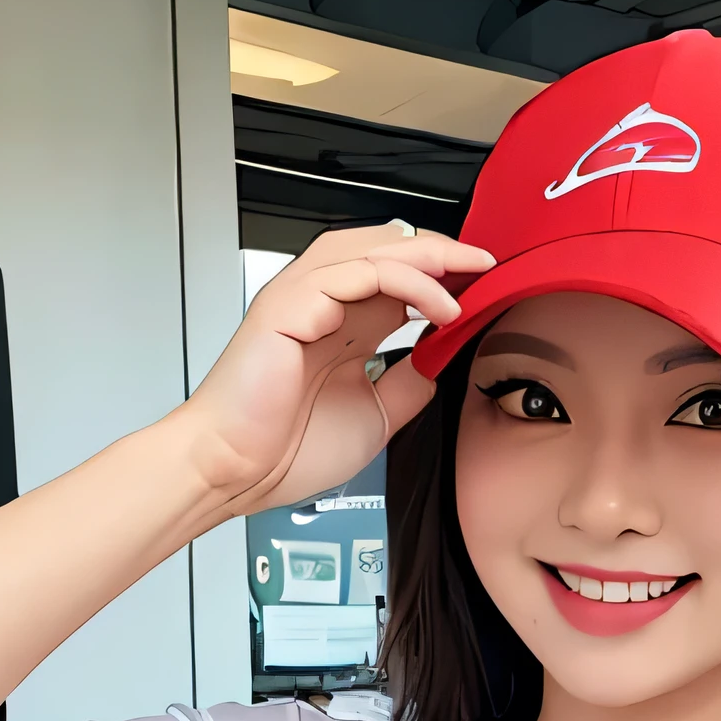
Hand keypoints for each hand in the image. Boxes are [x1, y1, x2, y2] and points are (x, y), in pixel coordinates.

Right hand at [175, 222, 493, 515]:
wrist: (235, 473)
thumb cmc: (284, 449)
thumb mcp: (376, 415)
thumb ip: (408, 384)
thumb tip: (441, 362)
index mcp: (340, 324)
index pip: (399, 276)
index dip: (444, 275)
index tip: (485, 288)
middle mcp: (322, 304)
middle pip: (388, 248)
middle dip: (442, 252)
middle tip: (485, 266)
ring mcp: (302, 299)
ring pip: (371, 249)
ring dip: (427, 258)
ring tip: (468, 278)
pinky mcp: (287, 307)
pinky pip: (350, 273)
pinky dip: (400, 281)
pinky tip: (433, 305)